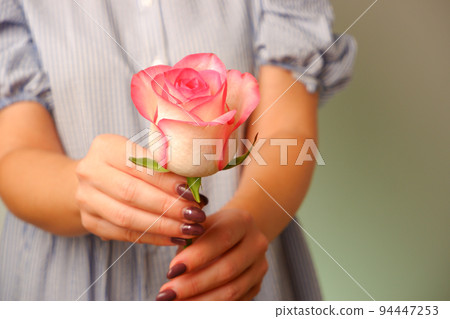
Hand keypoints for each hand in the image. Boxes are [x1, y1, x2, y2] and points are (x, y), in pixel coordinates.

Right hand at [75, 134, 207, 245]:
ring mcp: (86, 199)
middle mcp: (90, 172)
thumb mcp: (142, 154)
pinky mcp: (90, 222)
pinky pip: (125, 234)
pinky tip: (174, 238)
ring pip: (127, 217)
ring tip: (190, 229)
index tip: (191, 192)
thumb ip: (163, 165)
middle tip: (195, 214)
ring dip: (163, 226)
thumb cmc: (128, 164)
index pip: (139, 166)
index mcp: (105, 147)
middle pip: (132, 193)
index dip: (166, 181)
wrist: (94, 179)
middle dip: (168, 206)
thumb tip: (194, 184)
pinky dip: (153, 238)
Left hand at [156, 209, 268, 299]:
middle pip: (227, 269)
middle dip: (193, 284)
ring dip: (200, 301)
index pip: (221, 239)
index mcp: (242, 221)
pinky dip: (211, 306)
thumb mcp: (200, 226)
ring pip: (232, 290)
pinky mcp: (257, 286)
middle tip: (167, 293)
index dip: (196, 257)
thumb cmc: (211, 230)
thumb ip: (189, 241)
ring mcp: (259, 267)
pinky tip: (189, 306)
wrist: (237, 235)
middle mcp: (256, 243)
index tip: (171, 271)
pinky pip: (234, 302)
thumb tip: (173, 272)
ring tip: (174, 304)